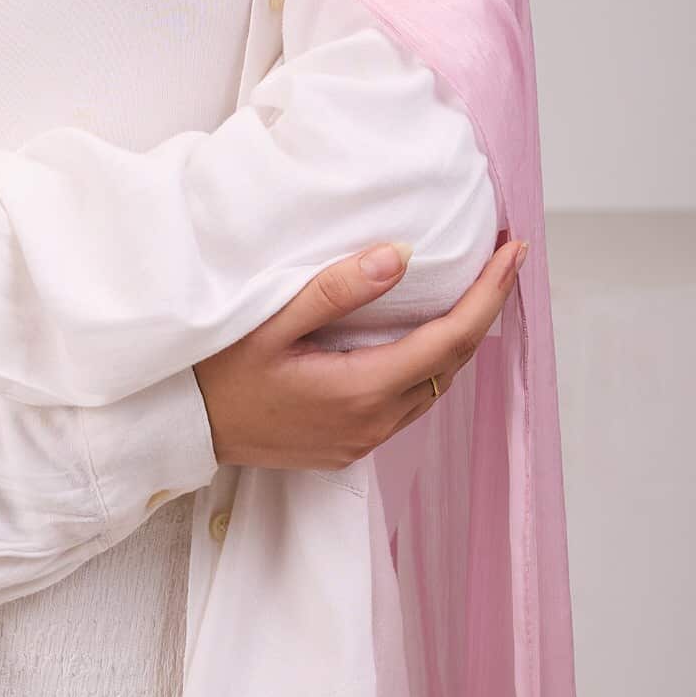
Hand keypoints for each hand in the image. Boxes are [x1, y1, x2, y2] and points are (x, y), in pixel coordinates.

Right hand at [193, 236, 527, 472]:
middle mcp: (373, 422)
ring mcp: (362, 439)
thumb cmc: (215, 373)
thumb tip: (400, 258)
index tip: (515, 251)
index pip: (451, 339)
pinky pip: (408, 402)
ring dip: (458, 339)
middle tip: (503, 257)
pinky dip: (428, 364)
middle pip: (453, 363)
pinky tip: (423, 334)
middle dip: (485, 308)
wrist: (181, 429)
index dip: (490, 294)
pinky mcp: (349, 445)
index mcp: (361, 389)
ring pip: (435, 385)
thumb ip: (335, 291)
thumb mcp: (268, 323)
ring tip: (474, 289)